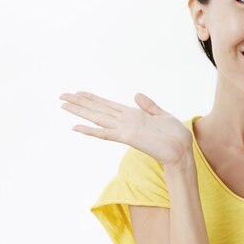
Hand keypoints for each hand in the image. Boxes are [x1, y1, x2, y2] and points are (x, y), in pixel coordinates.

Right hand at [59, 91, 192, 168]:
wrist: (182, 151)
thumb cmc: (175, 135)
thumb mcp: (162, 115)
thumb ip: (149, 106)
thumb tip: (136, 95)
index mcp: (132, 115)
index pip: (108, 105)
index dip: (93, 98)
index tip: (78, 92)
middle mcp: (125, 122)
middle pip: (98, 110)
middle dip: (79, 103)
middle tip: (61, 96)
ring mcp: (125, 129)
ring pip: (97, 118)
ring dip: (80, 112)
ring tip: (63, 105)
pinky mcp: (128, 137)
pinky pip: (106, 134)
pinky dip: (91, 131)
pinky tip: (76, 127)